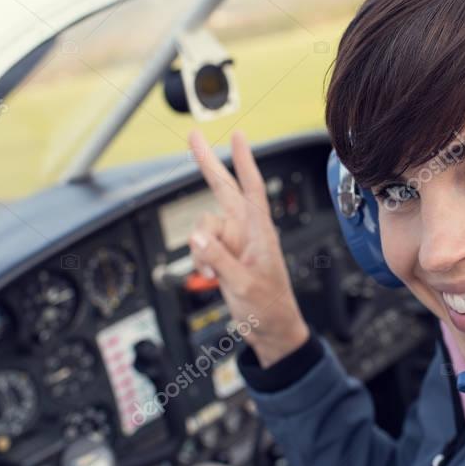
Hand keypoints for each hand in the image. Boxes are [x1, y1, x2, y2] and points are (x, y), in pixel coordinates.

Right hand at [187, 129, 309, 367]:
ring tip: (214, 274)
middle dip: (208, 165)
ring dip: (201, 250)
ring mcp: (234, 242)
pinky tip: (212, 277)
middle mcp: (247, 231)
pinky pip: (201, 247)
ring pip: (203, 227)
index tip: (238, 135)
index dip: (244, 161)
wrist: (271, 330)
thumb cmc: (269, 307)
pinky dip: (201, 261)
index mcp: (260, 232)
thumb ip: (219, 259)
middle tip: (194, 136)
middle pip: (223, 190)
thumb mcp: (243, 285)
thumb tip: (197, 238)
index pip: (251, 188)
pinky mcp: (224, 255)